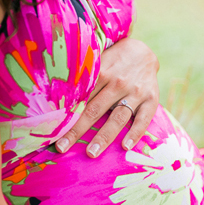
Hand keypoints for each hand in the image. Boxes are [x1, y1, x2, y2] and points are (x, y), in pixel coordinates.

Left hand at [55, 36, 159, 157]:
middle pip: (94, 110)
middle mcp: (118, 83)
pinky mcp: (151, 99)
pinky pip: (143, 119)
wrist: (146, 51)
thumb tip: (56, 92)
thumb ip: (84, 76)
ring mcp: (136, 92)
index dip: (66, 115)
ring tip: (92, 153)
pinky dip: (135, 133)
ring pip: (118, 118)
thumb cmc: (114, 59)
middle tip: (62, 147)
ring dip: (104, 137)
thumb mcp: (99, 60)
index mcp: (102, 72)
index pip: (80, 98)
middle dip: (77, 130)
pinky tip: (125, 146)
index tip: (52, 131)